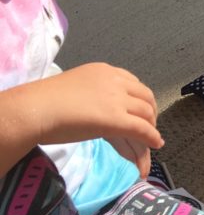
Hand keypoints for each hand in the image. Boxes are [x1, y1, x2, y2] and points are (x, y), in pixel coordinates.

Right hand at [25, 63, 162, 174]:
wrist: (35, 109)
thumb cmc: (44, 101)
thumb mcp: (75, 87)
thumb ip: (91, 93)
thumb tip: (94, 106)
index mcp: (104, 71)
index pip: (132, 82)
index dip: (140, 98)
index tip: (140, 109)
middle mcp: (115, 81)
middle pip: (144, 96)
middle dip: (150, 111)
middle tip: (149, 125)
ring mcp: (117, 100)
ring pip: (146, 112)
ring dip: (152, 126)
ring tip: (152, 138)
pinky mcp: (115, 119)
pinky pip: (141, 128)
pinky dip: (152, 136)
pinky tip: (157, 144)